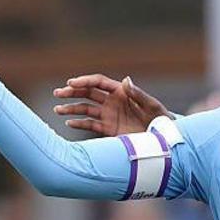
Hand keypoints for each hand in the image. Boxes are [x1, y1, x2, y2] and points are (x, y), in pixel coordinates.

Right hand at [53, 74, 169, 136]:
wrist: (162, 140)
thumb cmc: (160, 120)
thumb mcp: (152, 106)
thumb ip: (138, 94)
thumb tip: (126, 80)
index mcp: (121, 92)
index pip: (98, 83)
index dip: (84, 81)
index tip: (71, 83)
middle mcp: (112, 102)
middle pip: (88, 93)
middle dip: (72, 92)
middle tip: (58, 93)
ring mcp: (109, 115)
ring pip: (86, 109)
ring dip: (71, 108)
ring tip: (57, 110)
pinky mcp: (108, 129)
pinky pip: (90, 125)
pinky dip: (79, 124)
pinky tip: (69, 123)